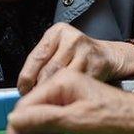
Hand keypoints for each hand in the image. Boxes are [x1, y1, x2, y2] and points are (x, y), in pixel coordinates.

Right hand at [6, 70, 133, 133]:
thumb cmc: (121, 120)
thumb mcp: (79, 121)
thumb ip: (45, 119)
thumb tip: (13, 120)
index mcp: (60, 84)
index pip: (24, 110)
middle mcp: (61, 91)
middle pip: (30, 120)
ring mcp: (67, 104)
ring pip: (40, 129)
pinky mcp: (74, 117)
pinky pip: (52, 132)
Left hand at [17, 23, 133, 93]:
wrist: (109, 56)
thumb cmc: (79, 55)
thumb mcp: (58, 50)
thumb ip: (42, 63)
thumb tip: (25, 87)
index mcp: (57, 33)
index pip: (36, 57)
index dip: (26, 78)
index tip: (24, 89)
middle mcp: (72, 39)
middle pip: (48, 71)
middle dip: (40, 89)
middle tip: (36, 100)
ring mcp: (86, 52)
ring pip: (63, 80)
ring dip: (54, 94)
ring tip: (50, 101)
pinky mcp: (97, 66)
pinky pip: (77, 86)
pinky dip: (69, 96)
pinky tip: (67, 100)